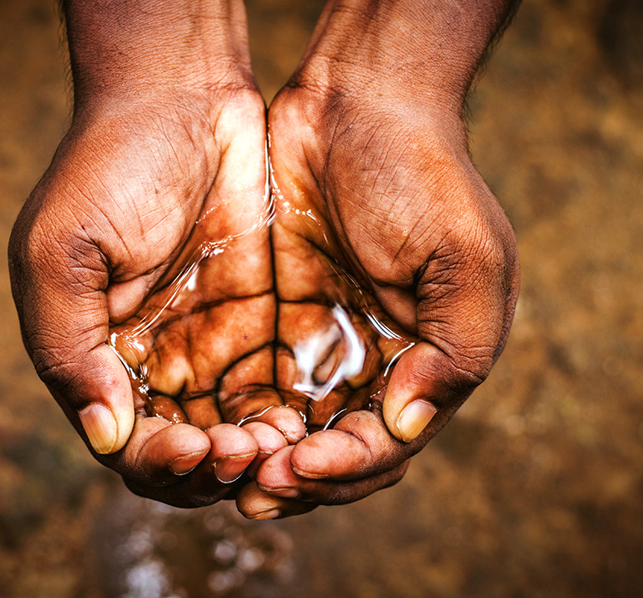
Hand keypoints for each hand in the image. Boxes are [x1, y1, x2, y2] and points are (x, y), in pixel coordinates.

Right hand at [8, 0, 304, 507]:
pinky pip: (274, 388)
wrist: (182, 96)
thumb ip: (70, 349)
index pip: (127, 445)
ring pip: (234, 434)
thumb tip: (106, 437)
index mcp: (99, 357)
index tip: (196, 448)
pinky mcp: (260, 320)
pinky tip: (302, 415)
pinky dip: (287, 416)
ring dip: (256, 454)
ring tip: (280, 442)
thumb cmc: (109, 165)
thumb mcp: (60, 252)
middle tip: (246, 452)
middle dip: (213, 470)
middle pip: (185, 455)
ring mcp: (209, 343)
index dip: (160, 463)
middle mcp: (155, 362)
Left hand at [237, 0, 519, 516]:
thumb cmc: (421, 176)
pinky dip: (230, 412)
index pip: (384, 446)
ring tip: (225, 465)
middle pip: (332, 454)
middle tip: (255, 488)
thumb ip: (456, 352)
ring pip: (286, 430)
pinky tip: (206, 425)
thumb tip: (406, 427)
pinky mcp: (269, 319)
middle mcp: (368, 367)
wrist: (354, 104)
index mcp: (421, 365)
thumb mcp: (466, 259)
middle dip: (297, 478)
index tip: (303, 464)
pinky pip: (247, 384)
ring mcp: (316, 345)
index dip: (347, 468)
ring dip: (258, 458)